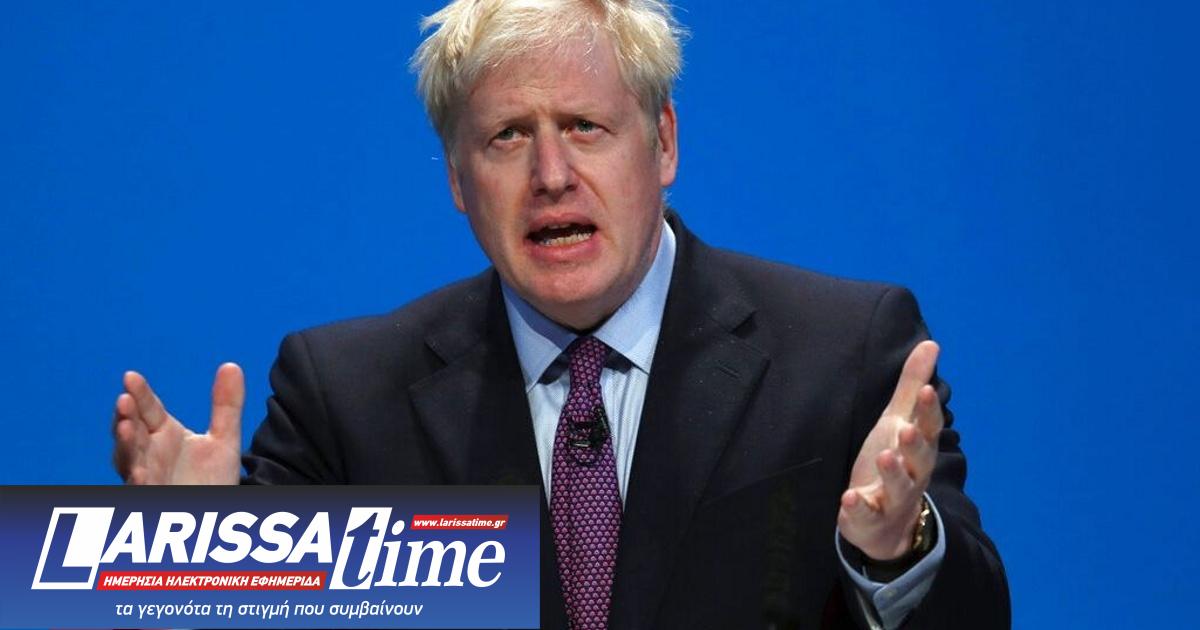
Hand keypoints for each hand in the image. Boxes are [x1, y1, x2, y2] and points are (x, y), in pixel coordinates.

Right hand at [112, 363, 243, 484]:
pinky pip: (141, 490)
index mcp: (163, 435)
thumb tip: (232, 365)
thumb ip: (226, 405)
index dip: (139, 394)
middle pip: (132, 432)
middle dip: (126, 417)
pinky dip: (138, 480)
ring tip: (125, 428)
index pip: (147, 409)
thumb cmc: (212, 477)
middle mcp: (149, 454)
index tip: (131, 377)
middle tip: (124, 400)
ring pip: (128, 461)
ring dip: (125, 446)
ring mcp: (146, 477)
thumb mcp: (224, 439)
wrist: (217, 513)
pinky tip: (140, 472)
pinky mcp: (152, 497)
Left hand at [838, 341, 943, 560]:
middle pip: (920, 460)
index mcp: (918, 448)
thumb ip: (912, 385)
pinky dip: (859, 508)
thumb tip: (931, 344)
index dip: (928, 410)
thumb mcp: (899, 421)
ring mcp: (893, 499)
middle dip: (915, 445)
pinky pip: (866, 515)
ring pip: (898, 487)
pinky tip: (849, 498)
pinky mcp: (870, 519)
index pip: (928, 427)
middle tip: (907, 430)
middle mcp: (912, 474)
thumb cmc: (894, 461)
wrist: (887, 524)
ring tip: (885, 456)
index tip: (926, 389)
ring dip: (893, 473)